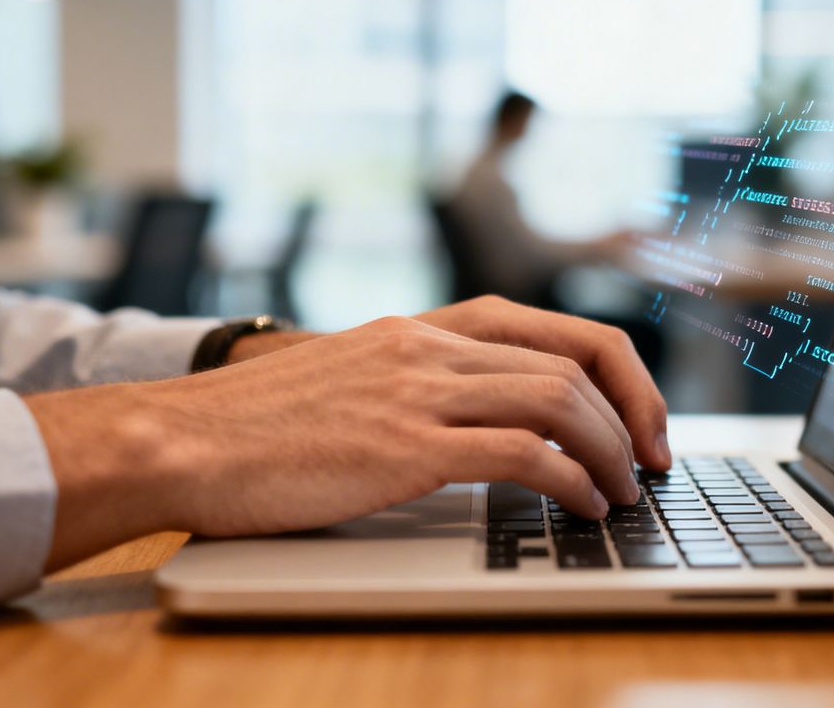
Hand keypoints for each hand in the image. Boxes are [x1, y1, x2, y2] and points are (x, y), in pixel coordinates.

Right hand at [222, 296, 671, 471]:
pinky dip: (571, 480)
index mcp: (422, 327)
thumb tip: (490, 423)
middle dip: (634, 410)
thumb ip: (419, 386)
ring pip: (558, 398)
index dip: (616, 371)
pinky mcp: (405, 445)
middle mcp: (429, 346)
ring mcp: (417, 390)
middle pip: (573, 357)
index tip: (640, 418)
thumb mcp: (353, 380)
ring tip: (624, 492)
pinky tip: (582, 506)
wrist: (180, 438)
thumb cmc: (258, 425)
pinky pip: (522, 452)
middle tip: (652, 460)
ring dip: (610, 449)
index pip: (553, 328)